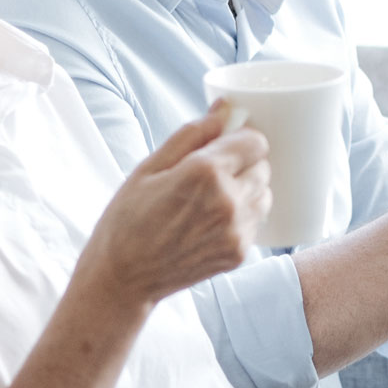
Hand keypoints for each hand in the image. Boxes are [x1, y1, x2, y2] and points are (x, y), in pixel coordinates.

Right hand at [82, 102, 270, 307]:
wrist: (123, 279)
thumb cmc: (127, 220)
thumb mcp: (149, 167)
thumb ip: (192, 134)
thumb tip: (224, 108)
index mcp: (205, 172)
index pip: (255, 141)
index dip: (241, 139)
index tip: (226, 145)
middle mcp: (228, 200)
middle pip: (263, 166)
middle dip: (243, 164)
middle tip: (211, 175)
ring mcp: (237, 230)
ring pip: (264, 195)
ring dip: (246, 190)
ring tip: (210, 199)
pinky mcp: (239, 253)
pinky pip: (255, 222)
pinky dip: (241, 217)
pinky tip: (210, 222)